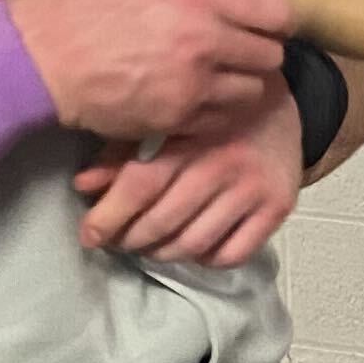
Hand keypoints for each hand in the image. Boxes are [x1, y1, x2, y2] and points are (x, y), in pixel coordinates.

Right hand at [6, 0, 290, 142]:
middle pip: (271, 55)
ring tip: (211, 70)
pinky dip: (214, 109)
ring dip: (240, 82)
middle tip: (232, 44)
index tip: (258, 16)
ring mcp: (194, 86)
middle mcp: (206, 41)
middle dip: (257, 48)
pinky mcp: (177, 120)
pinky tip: (191, 93)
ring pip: (252, 92)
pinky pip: (221, 119)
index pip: (278, 12)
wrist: (39, 56)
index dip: (273, 15)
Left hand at [74, 85, 302, 267]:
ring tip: (149, 246)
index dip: (109, 216)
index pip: (141, 186)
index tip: (90, 234)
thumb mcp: (165, 120)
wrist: (280, 102)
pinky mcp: (277, 207)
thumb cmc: (210, 113)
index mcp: (190, 134)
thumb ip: (123, 151)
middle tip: (117, 241)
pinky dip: (205, 260)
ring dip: (162, 253)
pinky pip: (232, 254)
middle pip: (163, 221)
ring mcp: (253, 188)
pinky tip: (193, 247)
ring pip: (194, 244)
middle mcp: (223, 162)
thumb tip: (83, 186)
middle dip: (130, 240)